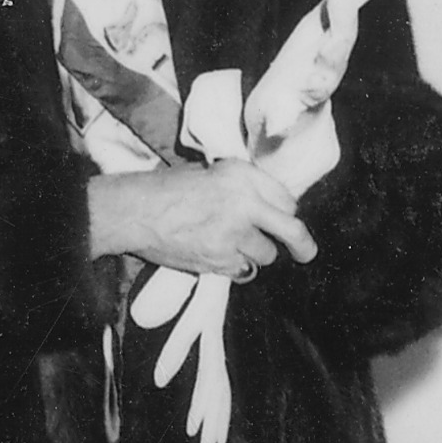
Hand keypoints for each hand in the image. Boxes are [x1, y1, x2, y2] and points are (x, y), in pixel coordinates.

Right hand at [89, 161, 316, 277]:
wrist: (134, 210)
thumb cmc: (166, 188)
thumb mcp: (211, 171)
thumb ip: (243, 186)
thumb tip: (270, 206)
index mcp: (243, 175)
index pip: (286, 199)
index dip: (284, 211)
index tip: (282, 218)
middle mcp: (244, 203)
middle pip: (292, 230)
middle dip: (303, 245)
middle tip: (307, 253)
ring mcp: (234, 234)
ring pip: (267, 255)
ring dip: (255, 253)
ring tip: (230, 244)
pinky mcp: (220, 260)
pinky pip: (245, 271)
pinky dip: (236, 267)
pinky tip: (219, 255)